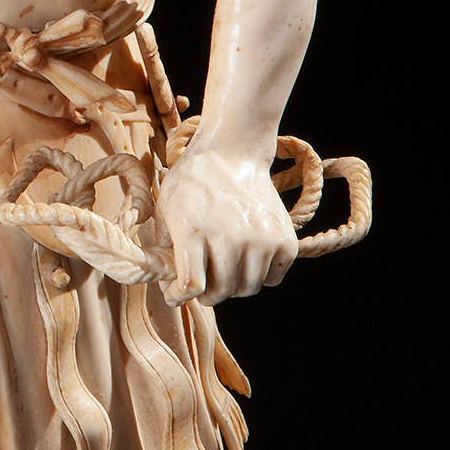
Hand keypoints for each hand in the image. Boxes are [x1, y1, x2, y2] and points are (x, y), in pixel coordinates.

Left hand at [154, 144, 298, 306]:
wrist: (231, 153)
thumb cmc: (193, 182)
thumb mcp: (165, 209)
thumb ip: (164, 248)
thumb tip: (167, 283)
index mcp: (193, 229)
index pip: (191, 285)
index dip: (179, 296)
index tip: (175, 294)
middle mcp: (229, 236)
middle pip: (221, 292)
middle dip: (207, 295)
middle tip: (203, 284)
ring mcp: (261, 238)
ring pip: (248, 288)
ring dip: (234, 286)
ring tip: (225, 269)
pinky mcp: (285, 239)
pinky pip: (273, 278)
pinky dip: (261, 275)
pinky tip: (247, 258)